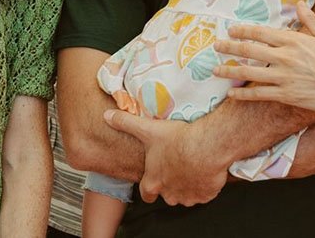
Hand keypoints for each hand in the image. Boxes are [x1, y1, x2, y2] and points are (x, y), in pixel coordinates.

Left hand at [102, 110, 227, 205]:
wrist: (207, 147)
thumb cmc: (178, 140)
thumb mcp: (148, 129)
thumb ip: (125, 123)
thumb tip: (107, 116)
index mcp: (153, 182)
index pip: (146, 194)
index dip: (150, 185)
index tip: (155, 177)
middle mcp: (170, 194)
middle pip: (168, 195)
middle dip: (171, 184)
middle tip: (177, 165)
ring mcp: (189, 197)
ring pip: (187, 195)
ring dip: (189, 184)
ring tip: (192, 164)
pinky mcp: (206, 195)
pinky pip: (205, 193)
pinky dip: (206, 184)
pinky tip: (206, 168)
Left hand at [214, 1, 314, 115]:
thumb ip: (311, 20)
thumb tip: (299, 4)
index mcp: (295, 41)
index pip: (262, 33)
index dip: (244, 30)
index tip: (231, 29)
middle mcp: (286, 58)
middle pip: (250, 50)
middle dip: (230, 47)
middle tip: (216, 46)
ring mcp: (285, 78)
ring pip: (250, 73)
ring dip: (230, 71)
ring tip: (215, 69)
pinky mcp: (287, 95)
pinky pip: (259, 95)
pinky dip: (243, 95)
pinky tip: (231, 95)